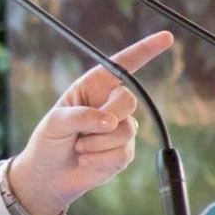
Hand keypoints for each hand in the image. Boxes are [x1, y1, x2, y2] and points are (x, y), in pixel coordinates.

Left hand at [8, 31, 173, 214]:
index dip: (145, 50)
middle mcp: (109, 103)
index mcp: (93, 86)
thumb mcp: (55, 123)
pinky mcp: (123, 151)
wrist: (49, 176)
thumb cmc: (48, 142)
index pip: (122, 65)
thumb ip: (81, 116)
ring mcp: (119, 127)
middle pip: (128, 100)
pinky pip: (122, 153)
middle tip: (82, 133)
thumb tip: (110, 122)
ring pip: (126, 131)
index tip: (166, 37)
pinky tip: (86, 160)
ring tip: (79, 147)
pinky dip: (100, 159)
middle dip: (107, 117)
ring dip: (97, 143)